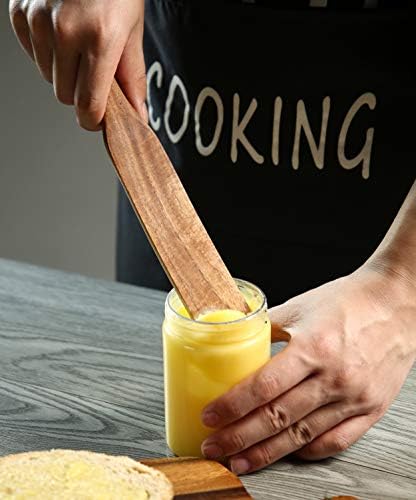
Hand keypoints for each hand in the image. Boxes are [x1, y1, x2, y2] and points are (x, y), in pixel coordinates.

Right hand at [9, 0, 145, 129]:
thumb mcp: (133, 31)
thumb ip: (132, 78)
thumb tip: (137, 116)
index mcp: (100, 39)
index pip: (87, 105)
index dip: (93, 120)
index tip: (98, 119)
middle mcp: (65, 31)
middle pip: (65, 95)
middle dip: (81, 92)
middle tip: (94, 72)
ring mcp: (38, 20)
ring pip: (48, 77)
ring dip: (63, 71)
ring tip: (79, 45)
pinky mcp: (20, 13)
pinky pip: (33, 55)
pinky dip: (47, 53)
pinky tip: (62, 34)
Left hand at [201, 265, 415, 473]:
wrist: (397, 303)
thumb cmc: (348, 301)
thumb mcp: (300, 306)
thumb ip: (265, 325)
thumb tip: (233, 337)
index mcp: (314, 347)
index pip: (264, 386)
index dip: (232, 406)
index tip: (210, 417)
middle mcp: (334, 377)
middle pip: (278, 417)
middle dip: (239, 437)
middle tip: (214, 447)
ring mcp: (355, 397)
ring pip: (302, 435)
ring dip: (267, 453)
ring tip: (240, 461)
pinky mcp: (372, 408)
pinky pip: (336, 441)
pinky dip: (307, 451)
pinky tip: (286, 454)